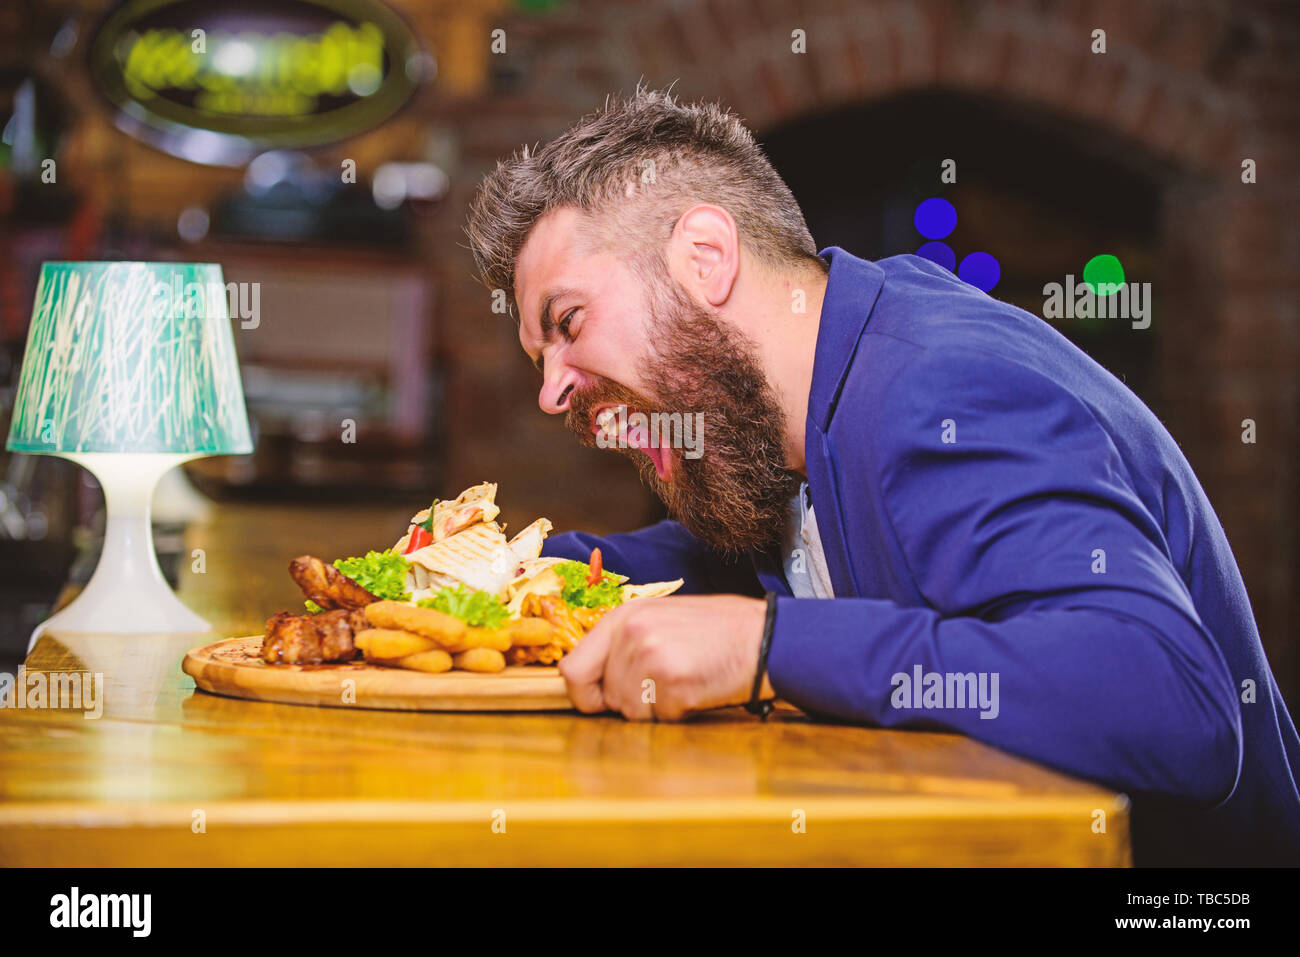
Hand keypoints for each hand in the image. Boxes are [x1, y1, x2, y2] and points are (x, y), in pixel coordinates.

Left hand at [558, 594, 771, 720]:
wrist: (765, 636)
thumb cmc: (715, 632)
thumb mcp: (660, 620)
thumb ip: (622, 644)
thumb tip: (587, 680)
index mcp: (623, 617)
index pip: (572, 670)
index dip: (584, 694)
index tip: (602, 700)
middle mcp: (631, 634)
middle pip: (604, 697)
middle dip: (629, 702)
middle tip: (662, 685)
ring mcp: (651, 657)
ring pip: (630, 713)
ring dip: (655, 709)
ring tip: (684, 682)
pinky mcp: (673, 683)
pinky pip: (659, 718)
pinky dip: (678, 713)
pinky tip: (697, 689)